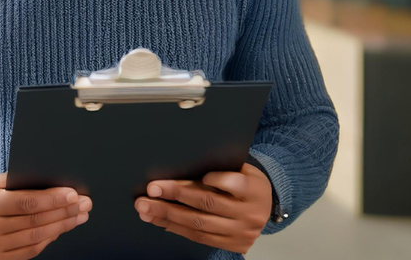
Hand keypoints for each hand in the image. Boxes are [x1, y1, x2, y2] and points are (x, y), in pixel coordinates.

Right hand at [0, 174, 91, 259]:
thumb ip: (18, 183)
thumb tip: (54, 185)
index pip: (26, 203)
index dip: (53, 200)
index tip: (73, 195)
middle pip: (34, 222)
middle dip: (64, 213)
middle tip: (84, 205)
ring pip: (35, 238)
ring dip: (61, 227)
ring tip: (78, 217)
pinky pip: (28, 252)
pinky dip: (47, 241)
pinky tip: (59, 230)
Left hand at [135, 164, 271, 253]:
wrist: (264, 207)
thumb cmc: (246, 183)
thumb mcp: (242, 169)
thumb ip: (220, 168)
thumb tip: (180, 166)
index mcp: (254, 189)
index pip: (235, 183)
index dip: (217, 180)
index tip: (202, 176)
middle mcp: (250, 213)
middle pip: (207, 203)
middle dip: (174, 195)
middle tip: (151, 190)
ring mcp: (241, 231)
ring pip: (198, 224)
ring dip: (167, 215)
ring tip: (146, 208)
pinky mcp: (233, 244)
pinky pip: (199, 238)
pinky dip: (176, 228)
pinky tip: (159, 220)